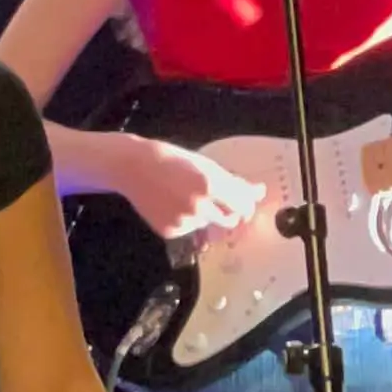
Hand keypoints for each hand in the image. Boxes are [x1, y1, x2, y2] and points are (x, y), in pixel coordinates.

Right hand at [113, 136, 264, 242]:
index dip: (247, 206)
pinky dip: (186, 221)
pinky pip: (189, 230)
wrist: (133, 167)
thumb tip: (258, 192)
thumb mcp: (206, 166)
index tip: (244, 204)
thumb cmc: (172, 160)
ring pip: (207, 224)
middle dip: (229, 213)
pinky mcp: (170, 231)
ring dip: (205, 216)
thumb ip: (233, 182)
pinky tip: (172, 206)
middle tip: (218, 203)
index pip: (243, 205)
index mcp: (211, 185)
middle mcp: (200, 206)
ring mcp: (184, 221)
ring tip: (185, 198)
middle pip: (229, 220)